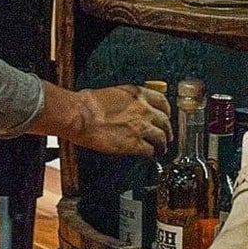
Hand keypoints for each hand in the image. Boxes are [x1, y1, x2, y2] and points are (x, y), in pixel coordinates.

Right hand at [38, 82, 172, 155]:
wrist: (80, 115)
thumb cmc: (87, 103)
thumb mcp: (112, 92)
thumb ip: (125, 100)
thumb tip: (126, 106)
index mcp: (137, 94)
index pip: (162, 101)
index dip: (166, 111)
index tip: (165, 116)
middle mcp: (143, 109)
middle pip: (165, 121)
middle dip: (167, 129)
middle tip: (166, 135)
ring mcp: (141, 126)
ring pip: (161, 137)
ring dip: (162, 144)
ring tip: (161, 149)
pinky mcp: (134, 143)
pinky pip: (150, 150)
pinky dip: (151, 154)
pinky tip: (150, 155)